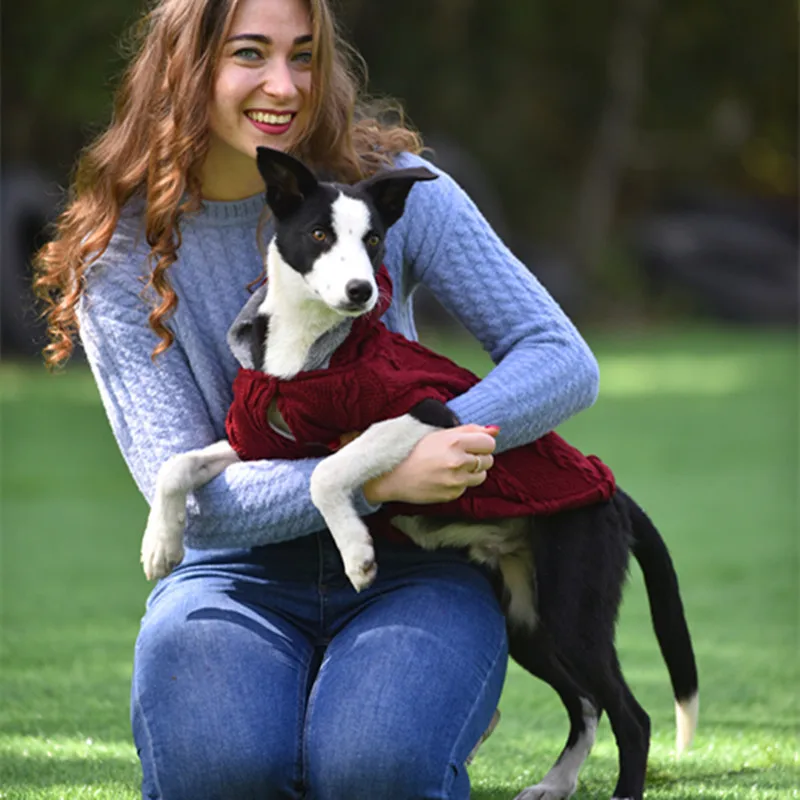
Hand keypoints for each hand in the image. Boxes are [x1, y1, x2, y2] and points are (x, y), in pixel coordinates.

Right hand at [362, 424, 498, 504]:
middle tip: (460, 455)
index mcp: (454, 441)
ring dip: (472, 471)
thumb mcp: (438, 433)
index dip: (482, 443)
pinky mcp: (451, 494)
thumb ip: (469, 430)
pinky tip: (443, 477)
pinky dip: (460, 482)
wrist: (390, 476)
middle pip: (488, 460)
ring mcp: (455, 481)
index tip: (472, 444)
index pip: (489, 443)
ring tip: (452, 466)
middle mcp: (457, 461)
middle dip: (478, 457)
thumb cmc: (412, 450)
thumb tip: (496, 429)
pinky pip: (466, 487)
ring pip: (481, 476)